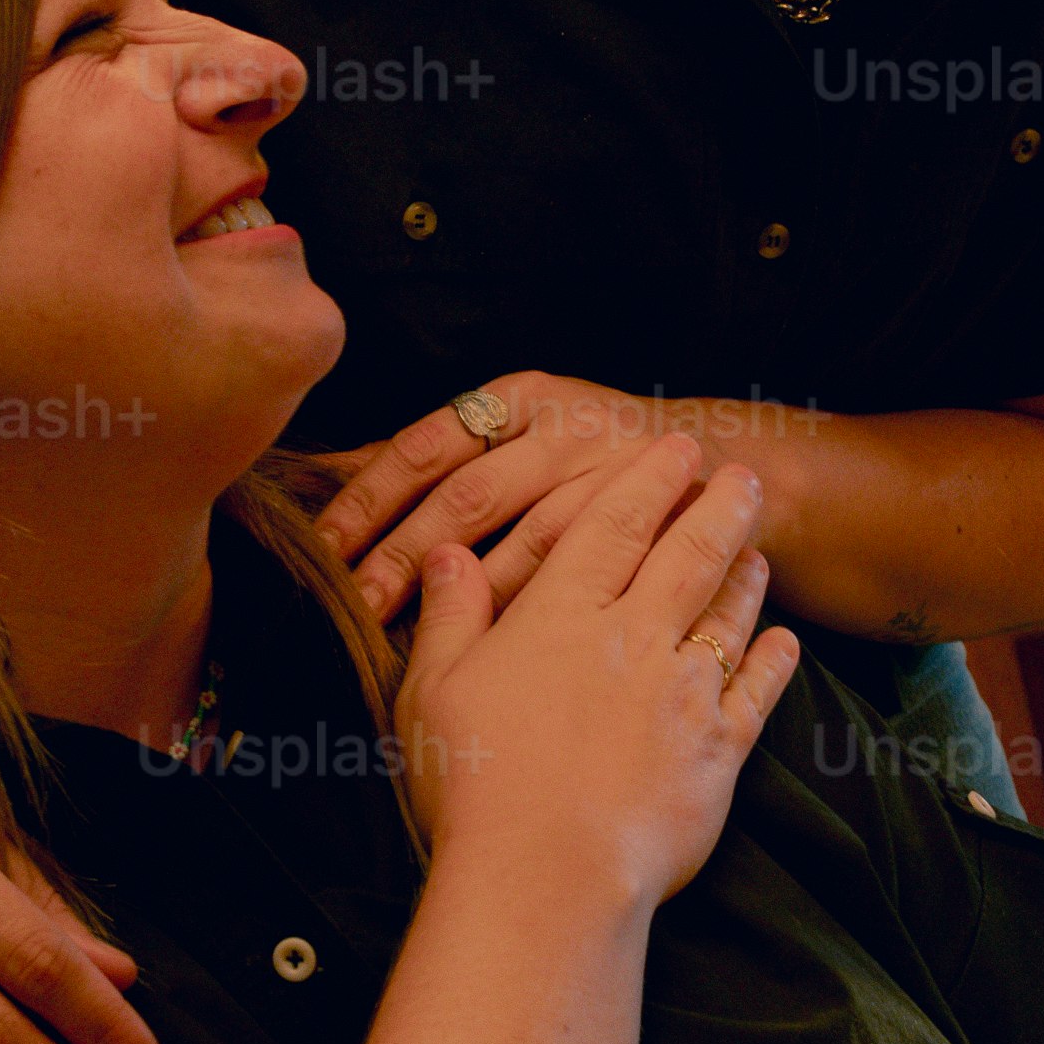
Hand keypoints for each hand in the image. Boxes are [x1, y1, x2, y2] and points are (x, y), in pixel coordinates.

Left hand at [313, 373, 683, 621]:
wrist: (720, 458)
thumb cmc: (587, 453)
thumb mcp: (513, 428)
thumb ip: (430, 454)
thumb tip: (327, 475)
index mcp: (517, 398)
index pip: (424, 446)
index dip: (368, 498)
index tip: (322, 546)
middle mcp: (562, 430)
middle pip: (467, 494)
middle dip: (404, 553)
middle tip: (354, 603)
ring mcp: (613, 480)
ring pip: (524, 543)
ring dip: (464, 594)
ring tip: (406, 635)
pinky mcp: (653, 527)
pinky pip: (582, 577)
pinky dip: (531, 611)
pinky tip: (491, 645)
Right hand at [394, 437, 797, 910]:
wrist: (546, 877)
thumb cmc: (473, 784)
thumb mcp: (433, 690)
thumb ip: (449, 616)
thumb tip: (448, 555)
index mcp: (561, 617)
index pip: (612, 526)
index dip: (648, 481)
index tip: (676, 449)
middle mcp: (632, 640)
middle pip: (689, 553)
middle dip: (720, 506)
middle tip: (744, 475)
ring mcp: (683, 694)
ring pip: (729, 614)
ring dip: (746, 574)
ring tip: (758, 549)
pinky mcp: (717, 752)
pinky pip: (756, 691)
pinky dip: (772, 659)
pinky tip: (782, 641)